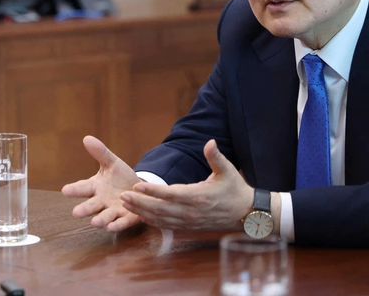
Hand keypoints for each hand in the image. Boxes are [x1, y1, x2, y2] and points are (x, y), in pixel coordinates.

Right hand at [61, 135, 142, 231]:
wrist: (139, 190)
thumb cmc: (120, 177)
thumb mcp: (112, 163)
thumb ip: (100, 153)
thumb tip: (87, 138)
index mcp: (95, 187)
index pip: (82, 188)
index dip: (74, 190)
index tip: (65, 190)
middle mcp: (101, 202)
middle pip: (92, 206)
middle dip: (85, 209)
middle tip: (76, 212)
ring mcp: (113, 211)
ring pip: (105, 216)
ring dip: (100, 220)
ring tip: (95, 222)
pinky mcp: (127, 218)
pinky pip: (121, 223)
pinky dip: (117, 225)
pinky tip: (111, 227)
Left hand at [119, 139, 253, 230]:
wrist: (246, 214)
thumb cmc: (235, 190)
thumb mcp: (228, 171)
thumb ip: (216, 156)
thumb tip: (209, 142)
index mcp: (198, 196)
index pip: (170, 194)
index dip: (153, 191)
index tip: (137, 185)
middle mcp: (191, 211)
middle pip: (160, 209)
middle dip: (140, 203)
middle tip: (122, 196)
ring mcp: (189, 221)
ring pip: (160, 219)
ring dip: (142, 213)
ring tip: (125, 205)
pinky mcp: (188, 227)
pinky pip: (166, 226)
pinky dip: (151, 221)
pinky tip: (139, 216)